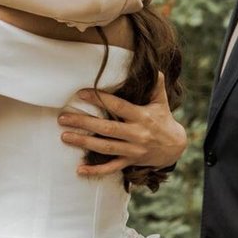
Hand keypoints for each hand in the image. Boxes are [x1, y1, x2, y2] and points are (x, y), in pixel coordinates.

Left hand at [58, 73, 185, 175]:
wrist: (175, 147)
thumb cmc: (163, 119)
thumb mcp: (161, 100)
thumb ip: (156, 83)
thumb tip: (151, 66)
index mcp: (142, 116)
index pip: (118, 106)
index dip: (100, 99)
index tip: (81, 93)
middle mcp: (136, 134)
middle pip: (107, 129)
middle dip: (84, 123)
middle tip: (62, 118)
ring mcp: (132, 150)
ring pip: (105, 148)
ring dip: (84, 143)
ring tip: (65, 136)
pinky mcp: (129, 161)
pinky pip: (111, 168)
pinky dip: (96, 171)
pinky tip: (79, 170)